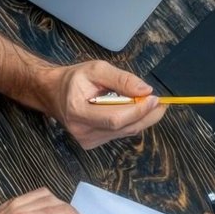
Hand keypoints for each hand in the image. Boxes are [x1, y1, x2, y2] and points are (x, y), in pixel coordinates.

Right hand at [38, 60, 164, 149]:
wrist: (53, 93)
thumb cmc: (75, 79)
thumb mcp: (97, 69)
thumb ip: (122, 79)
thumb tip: (146, 91)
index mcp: (78, 112)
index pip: (116, 118)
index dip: (139, 110)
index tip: (155, 98)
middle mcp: (82, 131)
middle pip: (124, 128)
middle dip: (147, 115)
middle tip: (160, 102)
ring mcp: (87, 141)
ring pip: (125, 132)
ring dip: (141, 118)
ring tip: (146, 103)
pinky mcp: (92, 144)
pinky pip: (120, 134)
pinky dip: (130, 122)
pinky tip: (130, 110)